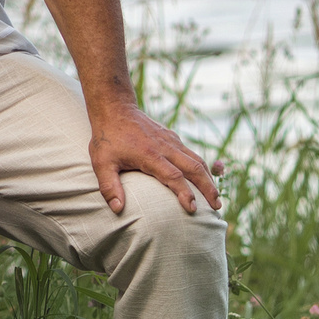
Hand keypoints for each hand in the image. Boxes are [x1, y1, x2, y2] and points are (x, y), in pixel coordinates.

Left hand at [86, 104, 222, 214]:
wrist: (114, 108)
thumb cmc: (107, 138)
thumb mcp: (101, 163)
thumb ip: (109, 186)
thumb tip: (117, 209)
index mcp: (150, 155)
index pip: (173, 176)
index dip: (184, 193)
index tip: (192, 209)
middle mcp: (165, 147)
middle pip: (194, 168)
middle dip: (208, 188)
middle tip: (217, 206)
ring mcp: (171, 140)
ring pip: (197, 160)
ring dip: (209, 178)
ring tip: (216, 197)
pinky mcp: (172, 137)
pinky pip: (191, 153)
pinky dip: (202, 167)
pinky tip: (205, 179)